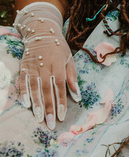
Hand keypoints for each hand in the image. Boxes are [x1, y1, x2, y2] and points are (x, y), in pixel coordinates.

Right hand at [14, 2, 80, 129]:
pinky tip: (26, 105)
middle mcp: (45, 67)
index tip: (62, 116)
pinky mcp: (23, 67)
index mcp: (59, 65)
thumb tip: (77, 97)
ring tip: (38, 119)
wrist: (42, 32)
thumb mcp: (69, 59)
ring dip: (36, 104)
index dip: (61, 102)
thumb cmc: (59, 48)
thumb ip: (72, 77)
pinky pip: (23, 82)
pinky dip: (24, 93)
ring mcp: (33, 67)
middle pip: (47, 90)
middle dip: (49, 108)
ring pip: (34, 88)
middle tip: (50, 124)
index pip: (60, 86)